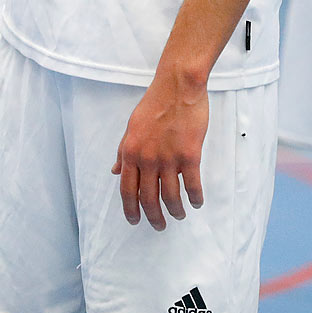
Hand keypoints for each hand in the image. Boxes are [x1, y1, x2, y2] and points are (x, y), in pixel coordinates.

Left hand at [112, 72, 206, 230]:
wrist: (177, 86)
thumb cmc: (155, 103)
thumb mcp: (131, 127)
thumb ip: (123, 151)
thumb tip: (114, 170)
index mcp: (130, 152)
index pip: (126, 190)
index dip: (130, 209)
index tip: (134, 221)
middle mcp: (147, 159)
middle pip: (148, 199)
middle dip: (153, 217)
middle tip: (158, 226)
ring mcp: (168, 159)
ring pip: (171, 196)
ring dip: (175, 211)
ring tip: (178, 216)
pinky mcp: (189, 155)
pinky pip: (192, 185)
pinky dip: (194, 198)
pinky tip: (196, 203)